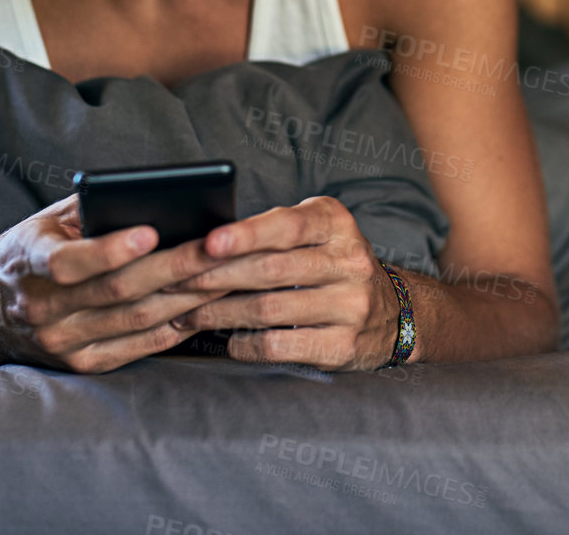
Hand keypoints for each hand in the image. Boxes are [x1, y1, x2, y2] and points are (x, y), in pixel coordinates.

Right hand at [0, 194, 226, 372]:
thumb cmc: (29, 252)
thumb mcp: (44, 221)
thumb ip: (89, 209)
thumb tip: (150, 199)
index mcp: (27, 262)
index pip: (68, 261)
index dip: (111, 249)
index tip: (152, 231)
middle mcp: (40, 308)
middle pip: (117, 290)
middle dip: (174, 267)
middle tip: (218, 248)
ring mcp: (60, 342)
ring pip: (135, 319)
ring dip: (186, 296)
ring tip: (225, 273)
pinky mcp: (81, 364)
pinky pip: (137, 347)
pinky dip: (174, 326)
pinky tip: (202, 306)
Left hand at [164, 196, 400, 371]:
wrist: (394, 313)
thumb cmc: (332, 266)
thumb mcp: (316, 234)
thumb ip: (272, 232)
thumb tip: (203, 243)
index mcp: (337, 224)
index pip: (287, 226)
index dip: (246, 234)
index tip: (208, 242)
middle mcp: (350, 261)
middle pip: (271, 270)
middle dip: (216, 277)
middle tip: (174, 283)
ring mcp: (351, 306)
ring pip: (269, 310)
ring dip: (219, 313)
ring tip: (187, 313)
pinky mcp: (344, 346)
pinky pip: (279, 346)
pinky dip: (244, 344)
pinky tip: (227, 340)